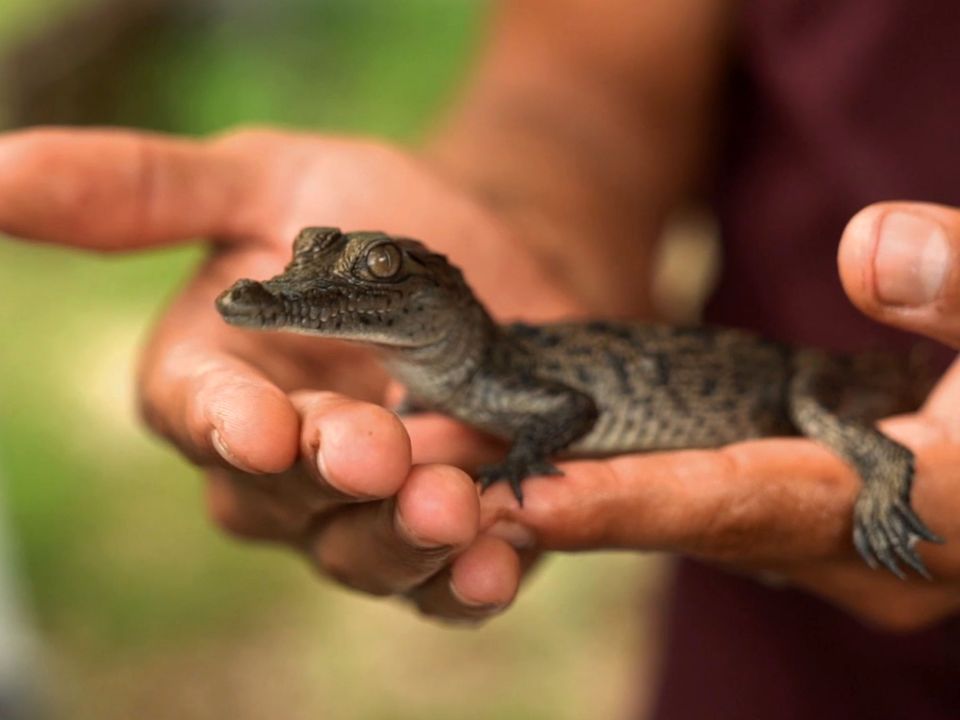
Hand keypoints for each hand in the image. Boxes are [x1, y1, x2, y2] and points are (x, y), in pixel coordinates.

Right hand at [0, 126, 580, 621]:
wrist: (495, 253)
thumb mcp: (265, 179)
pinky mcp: (440, 541)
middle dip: (329, 475)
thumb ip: (145, 189)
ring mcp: (357, 512)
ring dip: (401, 538)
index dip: (224, 422)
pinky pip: (441, 585)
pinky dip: (466, 583)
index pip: (198, 412)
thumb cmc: (369, 218)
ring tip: (453, 506)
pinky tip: (495, 565)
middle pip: (280, 495)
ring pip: (358, 552)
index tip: (262, 425)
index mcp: (215, 380)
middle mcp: (275, 465)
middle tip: (381, 450)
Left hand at [406, 201, 959, 630]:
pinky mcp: (807, 527)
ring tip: (463, 467)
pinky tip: (546, 463)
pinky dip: (625, 487)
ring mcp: (828, 551)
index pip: (748, 505)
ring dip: (578, 498)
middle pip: (688, 523)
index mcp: (917, 515)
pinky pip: (700, 508)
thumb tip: (871, 249)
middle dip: (567, 506)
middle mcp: (855, 555)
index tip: (530, 496)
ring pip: (684, 521)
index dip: (638, 502)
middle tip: (446, 478)